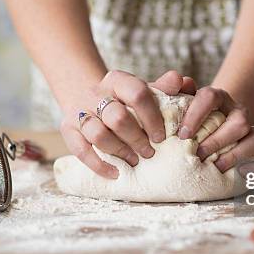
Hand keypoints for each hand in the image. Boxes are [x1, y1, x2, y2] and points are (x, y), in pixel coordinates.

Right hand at [60, 70, 195, 178]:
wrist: (87, 98)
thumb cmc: (125, 100)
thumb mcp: (144, 90)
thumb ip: (165, 88)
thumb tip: (185, 82)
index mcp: (117, 80)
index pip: (136, 92)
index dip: (152, 117)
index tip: (162, 136)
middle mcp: (96, 93)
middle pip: (117, 117)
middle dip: (137, 139)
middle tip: (150, 153)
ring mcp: (79, 111)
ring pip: (98, 134)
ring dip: (120, 151)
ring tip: (134, 161)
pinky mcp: (68, 129)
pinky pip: (80, 150)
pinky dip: (99, 165)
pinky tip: (116, 173)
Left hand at [178, 86, 253, 172]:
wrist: (205, 129)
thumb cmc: (186, 120)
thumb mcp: (177, 105)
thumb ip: (172, 89)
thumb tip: (180, 81)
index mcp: (216, 98)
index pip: (210, 97)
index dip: (197, 115)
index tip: (183, 135)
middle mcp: (236, 111)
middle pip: (239, 121)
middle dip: (218, 140)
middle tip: (199, 155)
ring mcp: (250, 129)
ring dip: (236, 154)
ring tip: (216, 166)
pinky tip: (243, 173)